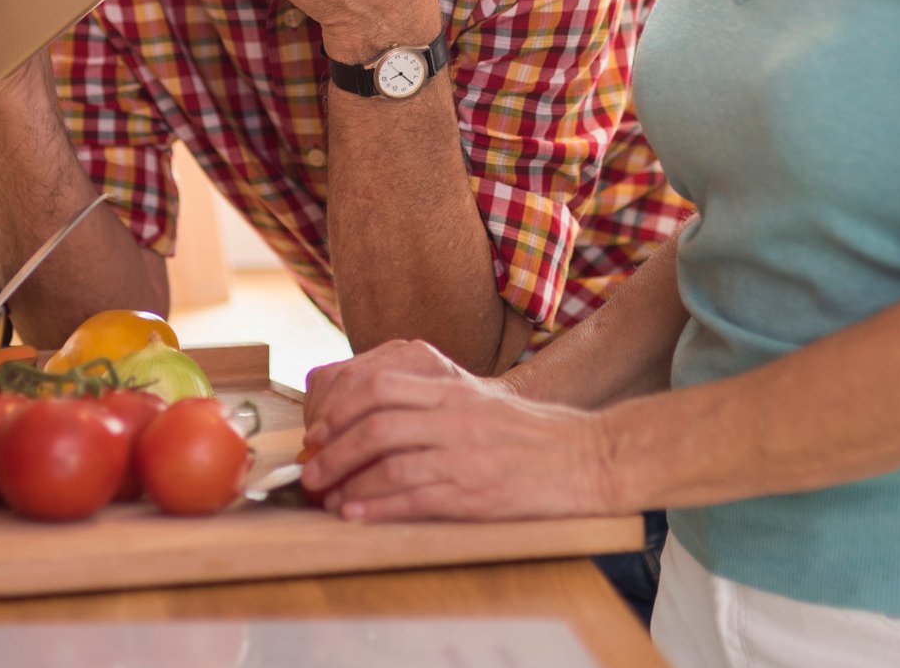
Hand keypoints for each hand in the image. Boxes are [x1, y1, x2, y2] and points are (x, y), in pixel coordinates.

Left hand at [298, 340, 623, 523]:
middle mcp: (454, 418)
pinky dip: (378, 507)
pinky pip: (415, 498)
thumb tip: (379, 414)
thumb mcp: (481, 400)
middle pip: (375, 425)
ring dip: (348, 481)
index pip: (379, 385)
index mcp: (453, 391)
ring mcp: (464, 456)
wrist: (587, 457)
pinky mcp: (475, 494)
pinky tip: (357, 514)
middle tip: (312, 469)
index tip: (320, 430)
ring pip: (388, 462)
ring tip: (327, 497)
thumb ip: (435, 401)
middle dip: (333, 449)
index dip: (340, 407)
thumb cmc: (532, 433)